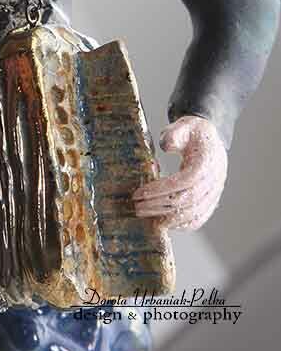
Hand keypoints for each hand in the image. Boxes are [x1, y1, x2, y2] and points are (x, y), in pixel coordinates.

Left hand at [132, 115, 227, 229]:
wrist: (211, 139)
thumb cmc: (193, 132)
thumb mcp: (184, 125)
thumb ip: (174, 133)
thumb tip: (165, 146)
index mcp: (206, 163)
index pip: (184, 182)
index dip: (162, 190)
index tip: (141, 193)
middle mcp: (213, 182)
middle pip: (187, 201)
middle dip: (159, 206)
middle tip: (137, 207)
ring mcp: (214, 193)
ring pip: (193, 214)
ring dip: (168, 219)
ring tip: (146, 216)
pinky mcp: (211, 201)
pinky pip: (198, 218)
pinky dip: (181, 224)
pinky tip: (163, 222)